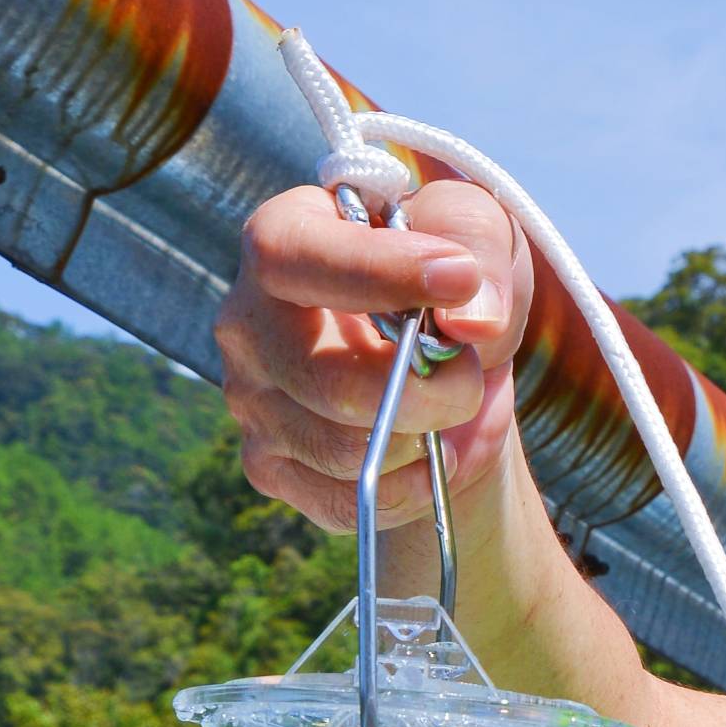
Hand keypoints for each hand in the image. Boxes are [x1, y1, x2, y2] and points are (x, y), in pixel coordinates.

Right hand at [216, 179, 539, 538]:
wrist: (453, 361)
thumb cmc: (452, 276)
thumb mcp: (478, 227)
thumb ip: (475, 244)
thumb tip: (473, 321)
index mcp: (282, 237)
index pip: (292, 256)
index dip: (375, 272)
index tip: (458, 279)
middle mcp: (247, 321)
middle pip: (326, 379)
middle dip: (425, 389)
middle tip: (469, 371)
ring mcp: (251, 399)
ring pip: (339, 450)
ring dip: (422, 438)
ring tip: (451, 407)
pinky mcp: (271, 466)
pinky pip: (344, 499)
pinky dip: (410, 487)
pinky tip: (431, 453)